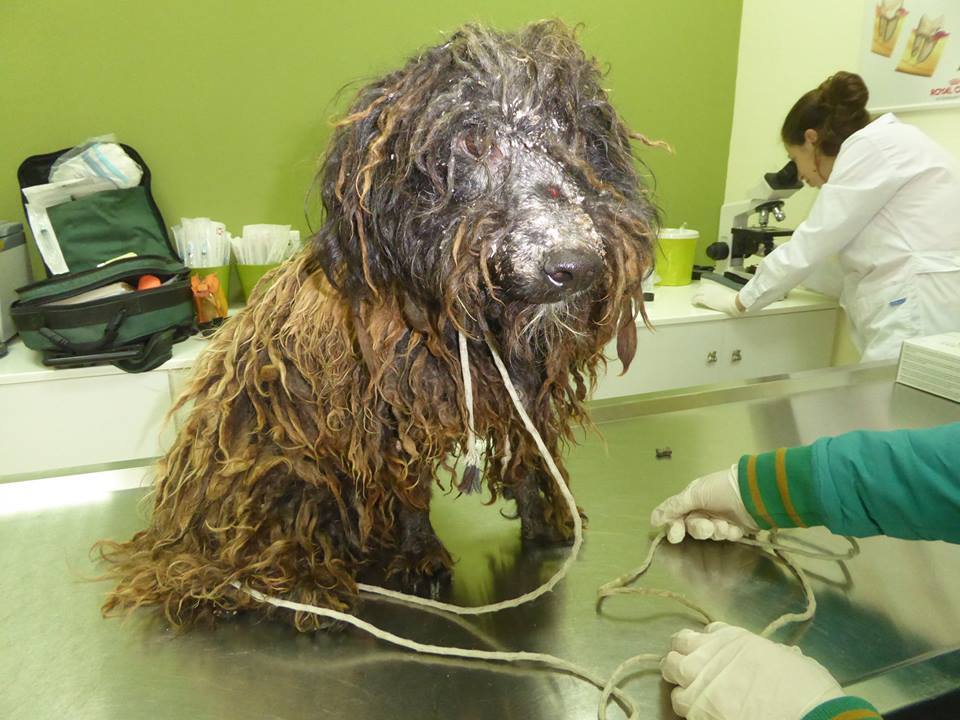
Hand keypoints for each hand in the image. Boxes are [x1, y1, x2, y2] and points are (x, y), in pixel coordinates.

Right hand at [650, 465, 757, 542]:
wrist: (755, 493)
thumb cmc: (722, 489)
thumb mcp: (695, 494)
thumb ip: (674, 507)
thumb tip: (653, 520)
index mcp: (693, 499)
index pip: (677, 516)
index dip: (675, 527)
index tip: (675, 535)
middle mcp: (704, 509)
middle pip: (693, 528)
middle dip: (700, 528)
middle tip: (707, 526)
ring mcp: (720, 519)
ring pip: (710, 533)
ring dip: (716, 530)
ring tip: (725, 524)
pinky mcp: (735, 527)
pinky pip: (726, 536)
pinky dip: (730, 532)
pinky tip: (736, 526)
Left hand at [661, 623, 843, 719]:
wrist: (804, 713)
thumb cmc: (804, 686)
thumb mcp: (788, 657)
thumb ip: (770, 652)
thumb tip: (776, 655)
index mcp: (735, 637)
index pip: (708, 632)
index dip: (707, 642)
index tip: (710, 651)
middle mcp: (711, 651)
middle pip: (679, 643)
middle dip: (681, 653)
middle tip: (686, 666)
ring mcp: (700, 678)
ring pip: (671, 670)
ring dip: (677, 677)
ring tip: (685, 687)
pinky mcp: (696, 706)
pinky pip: (678, 701)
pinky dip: (684, 703)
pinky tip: (694, 708)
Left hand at [692, 283, 743, 314]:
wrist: (732, 301)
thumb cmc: (731, 299)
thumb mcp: (724, 293)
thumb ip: (720, 293)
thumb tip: (721, 296)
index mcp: (714, 286)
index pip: (705, 286)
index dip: (702, 289)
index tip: (701, 292)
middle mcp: (709, 288)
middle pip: (699, 289)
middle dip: (697, 293)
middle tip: (696, 297)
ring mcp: (706, 293)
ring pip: (696, 294)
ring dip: (694, 297)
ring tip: (693, 300)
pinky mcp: (704, 299)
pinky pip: (696, 299)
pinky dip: (694, 301)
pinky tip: (694, 304)